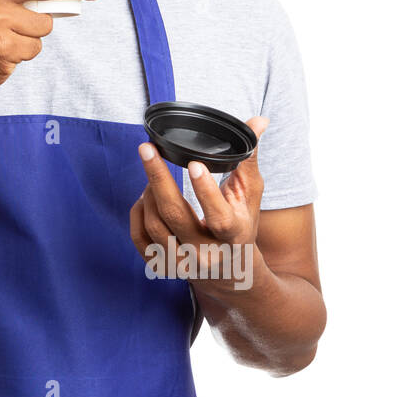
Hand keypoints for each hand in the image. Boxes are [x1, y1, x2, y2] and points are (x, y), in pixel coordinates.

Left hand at [128, 116, 269, 291]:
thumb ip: (248, 159)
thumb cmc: (242, 226)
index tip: (193, 164)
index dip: (205, 190)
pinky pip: (139, 238)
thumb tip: (259, 121)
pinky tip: (144, 197)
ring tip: (152, 172)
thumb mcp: (250, 196)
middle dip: (158, 178)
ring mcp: (183, 264)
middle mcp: (207, 254)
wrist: (232, 275)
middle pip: (175, 215)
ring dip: (148, 193)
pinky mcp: (163, 267)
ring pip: (154, 225)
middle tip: (147, 149)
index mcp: (233, 236)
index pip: (219, 216)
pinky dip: (137, 213)